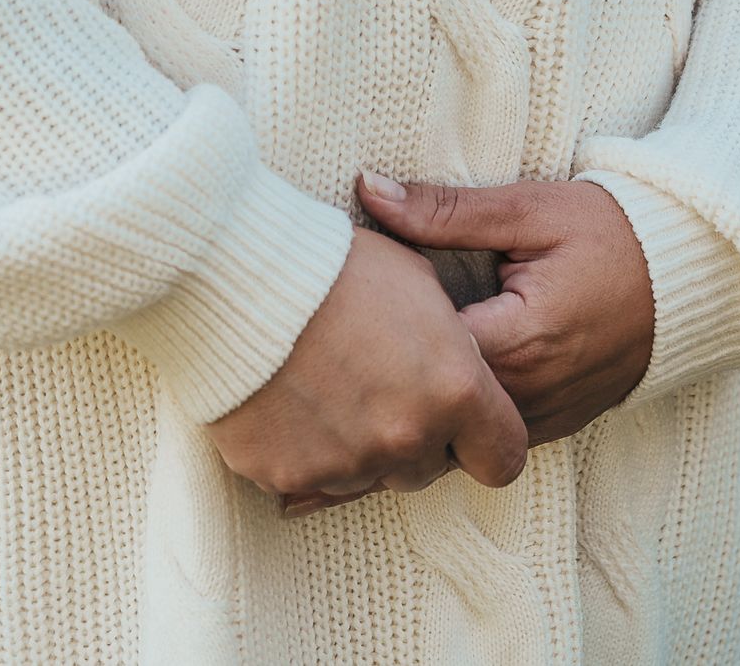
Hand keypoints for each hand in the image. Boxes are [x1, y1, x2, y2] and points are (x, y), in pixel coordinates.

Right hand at [203, 223, 527, 515]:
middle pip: (427, 467)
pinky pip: (308, 475)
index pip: (502, 457)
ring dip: (357, 440)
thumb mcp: (415, 276)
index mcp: (453, 390)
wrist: (237, 274)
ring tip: (324, 379)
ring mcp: (346, 464)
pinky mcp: (288, 474)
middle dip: (413, 434)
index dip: (485, 439)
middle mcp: (406, 438)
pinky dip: (303, 444)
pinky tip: (286, 396)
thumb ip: (451, 336)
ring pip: (368, 473)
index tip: (465, 420)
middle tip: (377, 381)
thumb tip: (456, 356)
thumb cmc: (334, 263)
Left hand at [353, 172, 654, 449]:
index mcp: (519, 342)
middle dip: (390, 367)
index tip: (359, 292)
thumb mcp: (527, 208)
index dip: (378, 325)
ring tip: (386, 353)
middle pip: (431, 400)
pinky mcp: (552, 428)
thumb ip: (445, 210)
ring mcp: (542, 420)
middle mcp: (528, 396)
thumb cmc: (607, 233)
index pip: (418, 354)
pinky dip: (454, 415)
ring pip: (454, 431)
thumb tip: (369, 190)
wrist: (684, 277)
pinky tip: (432, 376)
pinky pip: (485, 437)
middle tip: (354, 328)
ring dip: (420, 397)